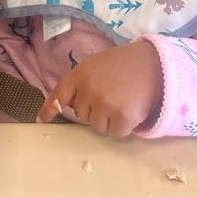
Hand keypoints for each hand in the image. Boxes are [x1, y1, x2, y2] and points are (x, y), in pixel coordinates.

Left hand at [38, 42, 162, 136]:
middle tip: (112, 95)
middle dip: (94, 110)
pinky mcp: (122, 117)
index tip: (41, 120)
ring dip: (108, 120)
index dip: (49, 108)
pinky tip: (131, 109)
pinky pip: (115, 133)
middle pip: (82, 115)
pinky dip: (123, 126)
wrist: (155, 63)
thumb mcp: (97, 65)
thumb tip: (69, 106)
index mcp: (80, 74)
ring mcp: (105, 104)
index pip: (59, 94)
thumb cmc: (125, 64)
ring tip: (123, 101)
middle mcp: (89, 89)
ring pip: (97, 127)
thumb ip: (82, 82)